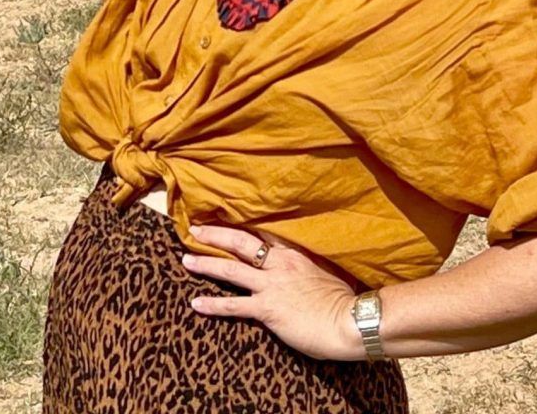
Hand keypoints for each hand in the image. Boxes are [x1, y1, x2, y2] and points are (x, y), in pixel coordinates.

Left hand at [183, 224, 364, 360]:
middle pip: (240, 243)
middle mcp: (279, 264)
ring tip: (186, 260)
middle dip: (215, 235)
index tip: (223, 216)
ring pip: (230, 269)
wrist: (350, 320)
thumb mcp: (328, 272)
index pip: (262, 233)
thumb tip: (309, 264)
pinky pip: (234, 305)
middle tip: (195, 229)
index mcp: (294, 253)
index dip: (240, 225)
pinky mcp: (267, 308)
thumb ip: (312, 265)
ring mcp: (271, 285)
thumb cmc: (344, 299)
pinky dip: (213, 305)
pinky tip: (196, 304)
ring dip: (206, 264)